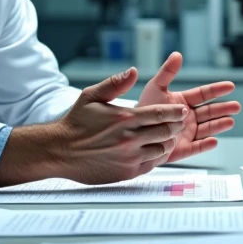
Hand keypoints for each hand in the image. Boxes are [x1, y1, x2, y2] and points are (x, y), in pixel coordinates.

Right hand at [52, 67, 187, 184]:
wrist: (60, 151)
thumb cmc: (76, 122)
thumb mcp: (92, 95)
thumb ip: (115, 83)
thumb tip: (134, 71)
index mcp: (125, 117)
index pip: (161, 114)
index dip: (176, 112)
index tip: (182, 111)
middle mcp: (130, 138)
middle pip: (166, 131)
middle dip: (176, 126)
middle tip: (179, 123)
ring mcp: (130, 157)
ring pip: (163, 149)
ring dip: (169, 142)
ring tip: (169, 137)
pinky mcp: (127, 172)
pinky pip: (152, 164)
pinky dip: (158, 156)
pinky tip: (156, 150)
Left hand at [138, 52, 240, 163]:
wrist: (131, 132)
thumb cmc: (143, 109)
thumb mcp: (155, 88)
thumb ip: (167, 73)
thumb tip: (177, 54)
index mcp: (183, 102)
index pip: (204, 94)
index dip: (217, 90)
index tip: (230, 86)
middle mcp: (188, 117)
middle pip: (210, 112)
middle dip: (223, 109)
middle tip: (236, 106)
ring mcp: (187, 133)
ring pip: (207, 129)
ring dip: (218, 125)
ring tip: (230, 121)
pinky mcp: (182, 149)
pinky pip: (196, 147)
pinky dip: (205, 145)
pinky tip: (214, 140)